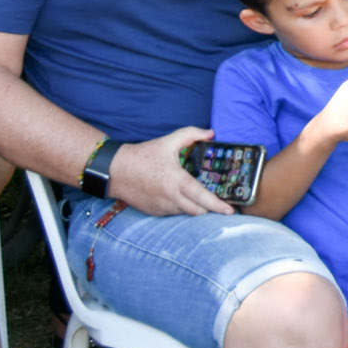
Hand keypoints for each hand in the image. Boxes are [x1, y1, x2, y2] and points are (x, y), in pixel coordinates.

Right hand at [109, 127, 233, 216]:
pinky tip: (182, 197)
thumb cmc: (143, 155)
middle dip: (210, 208)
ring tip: (201, 198)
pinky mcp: (154, 212)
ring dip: (196, 208)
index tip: (230, 210)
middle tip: (220, 202)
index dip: (217, 205)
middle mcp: (170, 198)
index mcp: (176, 181)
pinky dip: (182, 208)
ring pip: (186, 213)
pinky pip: (174, 213)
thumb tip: (211, 133)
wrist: (116, 170)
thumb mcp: (169, 141)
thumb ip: (192, 134)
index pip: (201, 197)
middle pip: (198, 211)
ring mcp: (162, 207)